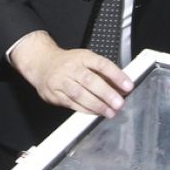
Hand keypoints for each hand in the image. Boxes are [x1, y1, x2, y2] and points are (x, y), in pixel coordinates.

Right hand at [11, 31, 134, 117]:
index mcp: (83, 57)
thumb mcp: (86, 60)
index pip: (102, 64)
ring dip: (96, 105)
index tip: (128, 86)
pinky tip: (95, 113)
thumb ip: (104, 73)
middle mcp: (71, 67)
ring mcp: (61, 80)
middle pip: (90, 80)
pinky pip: (71, 103)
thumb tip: (122, 88)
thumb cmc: (69, 63)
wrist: (42, 63)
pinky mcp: (54, 94)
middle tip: (119, 103)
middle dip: (106, 93)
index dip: (116, 75)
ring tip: (110, 112)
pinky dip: (85, 109)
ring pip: (79, 94)